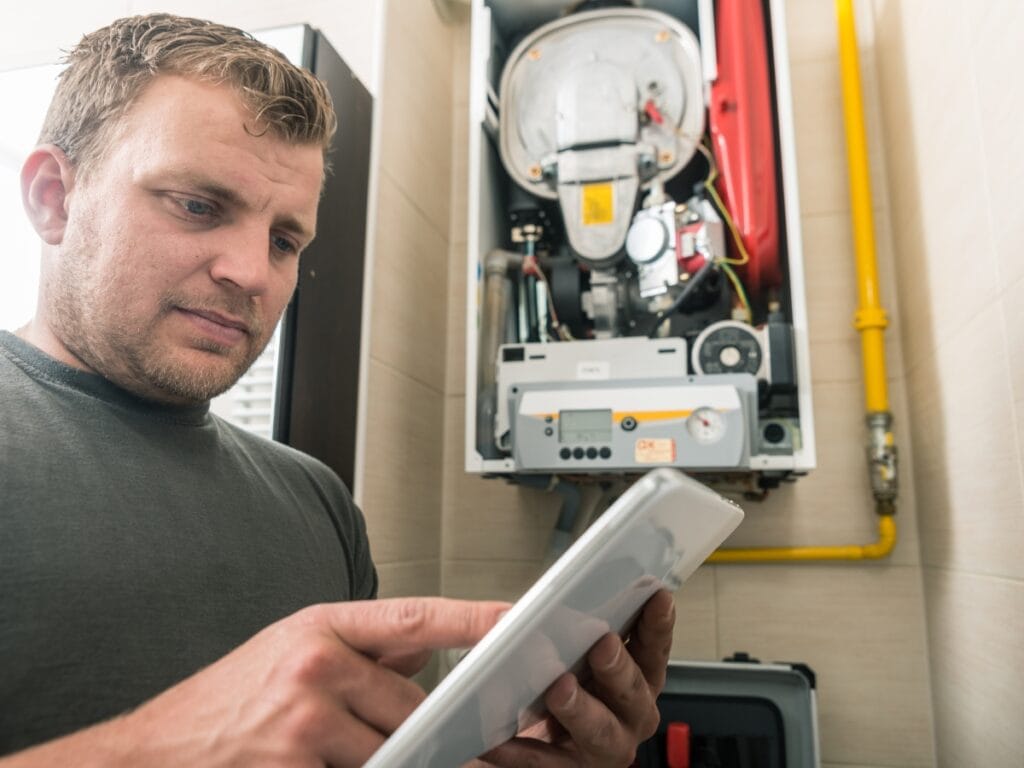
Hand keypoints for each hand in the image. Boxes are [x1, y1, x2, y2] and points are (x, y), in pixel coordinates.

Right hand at [1, 598, 508, 767]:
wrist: (153, 753)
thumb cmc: (227, 700)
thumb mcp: (291, 650)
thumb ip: (361, 648)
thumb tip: (427, 647)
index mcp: (320, 626)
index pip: (415, 616)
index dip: (473, 618)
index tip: (520, 618)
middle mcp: (314, 666)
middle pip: (414, 703)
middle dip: (443, 728)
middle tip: (490, 737)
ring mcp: (303, 721)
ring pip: (394, 750)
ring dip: (408, 761)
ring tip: (423, 757)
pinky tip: (354, 764)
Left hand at [480, 589, 674, 766]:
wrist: (500, 731)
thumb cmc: (534, 683)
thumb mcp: (531, 644)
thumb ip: (522, 626)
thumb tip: (510, 614)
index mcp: (629, 676)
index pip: (651, 648)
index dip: (657, 624)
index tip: (658, 597)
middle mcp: (626, 714)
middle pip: (635, 691)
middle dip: (621, 666)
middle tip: (603, 644)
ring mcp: (601, 747)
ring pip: (602, 732)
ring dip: (583, 710)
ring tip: (560, 690)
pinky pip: (544, 764)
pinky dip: (521, 751)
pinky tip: (497, 740)